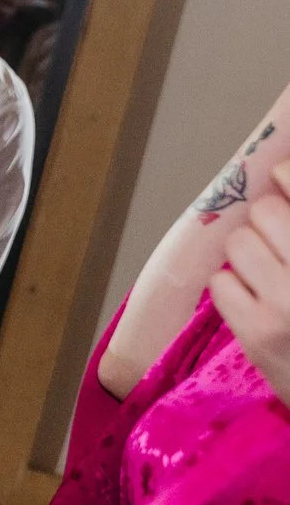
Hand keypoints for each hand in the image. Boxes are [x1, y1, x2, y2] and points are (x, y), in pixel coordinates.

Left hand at [212, 162, 289, 404]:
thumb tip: (279, 171)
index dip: (285, 174)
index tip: (279, 173)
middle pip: (266, 211)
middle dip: (269, 224)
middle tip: (281, 247)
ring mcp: (289, 303)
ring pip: (240, 242)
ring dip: (249, 255)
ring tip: (270, 277)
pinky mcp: (259, 333)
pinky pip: (221, 282)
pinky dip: (233, 290)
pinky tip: (256, 304)